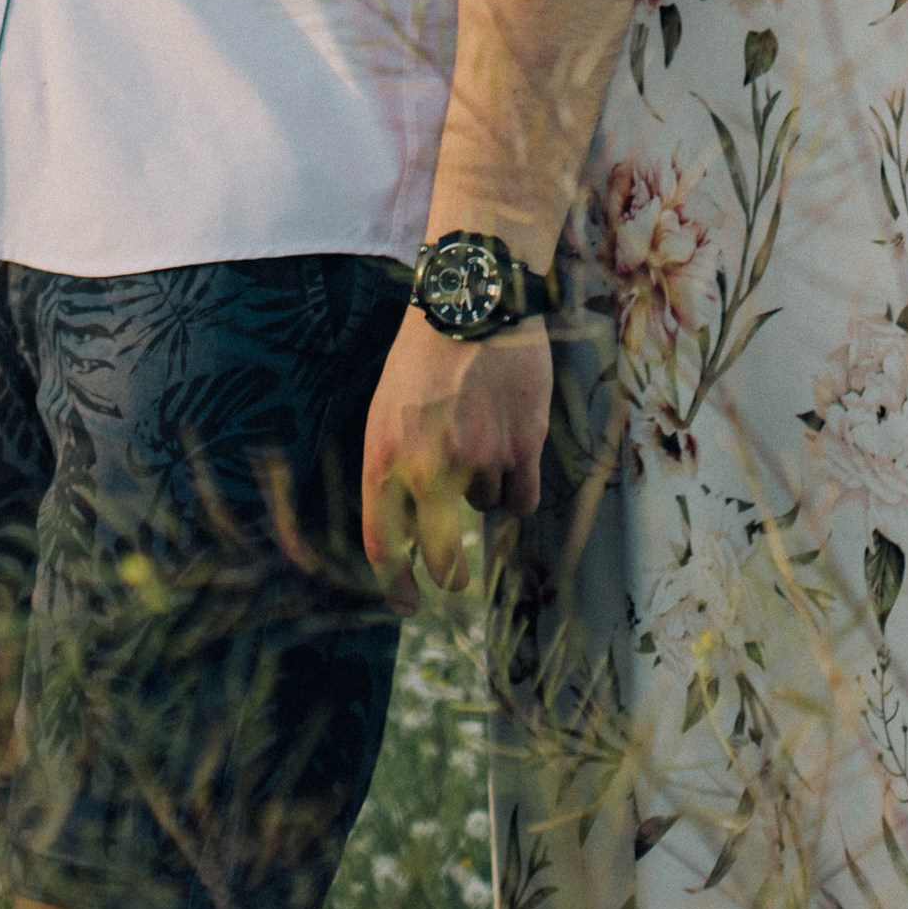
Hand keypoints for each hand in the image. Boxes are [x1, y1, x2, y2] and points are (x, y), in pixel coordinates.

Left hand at [361, 312, 552, 613]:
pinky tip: (514, 453)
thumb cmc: (421, 360)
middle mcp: (429, 469)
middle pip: (440, 555)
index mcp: (385, 459)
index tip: (410, 604)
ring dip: (481, 486)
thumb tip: (406, 534)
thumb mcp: (384, 415)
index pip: (383, 548)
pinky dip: (518, 488)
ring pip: (483, 506)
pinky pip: (522, 500)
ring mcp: (480, 460)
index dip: (396, 586)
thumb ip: (391, 474)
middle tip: (453, 577)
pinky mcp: (524, 447)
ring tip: (479, 430)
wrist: (472, 303)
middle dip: (447, 573)